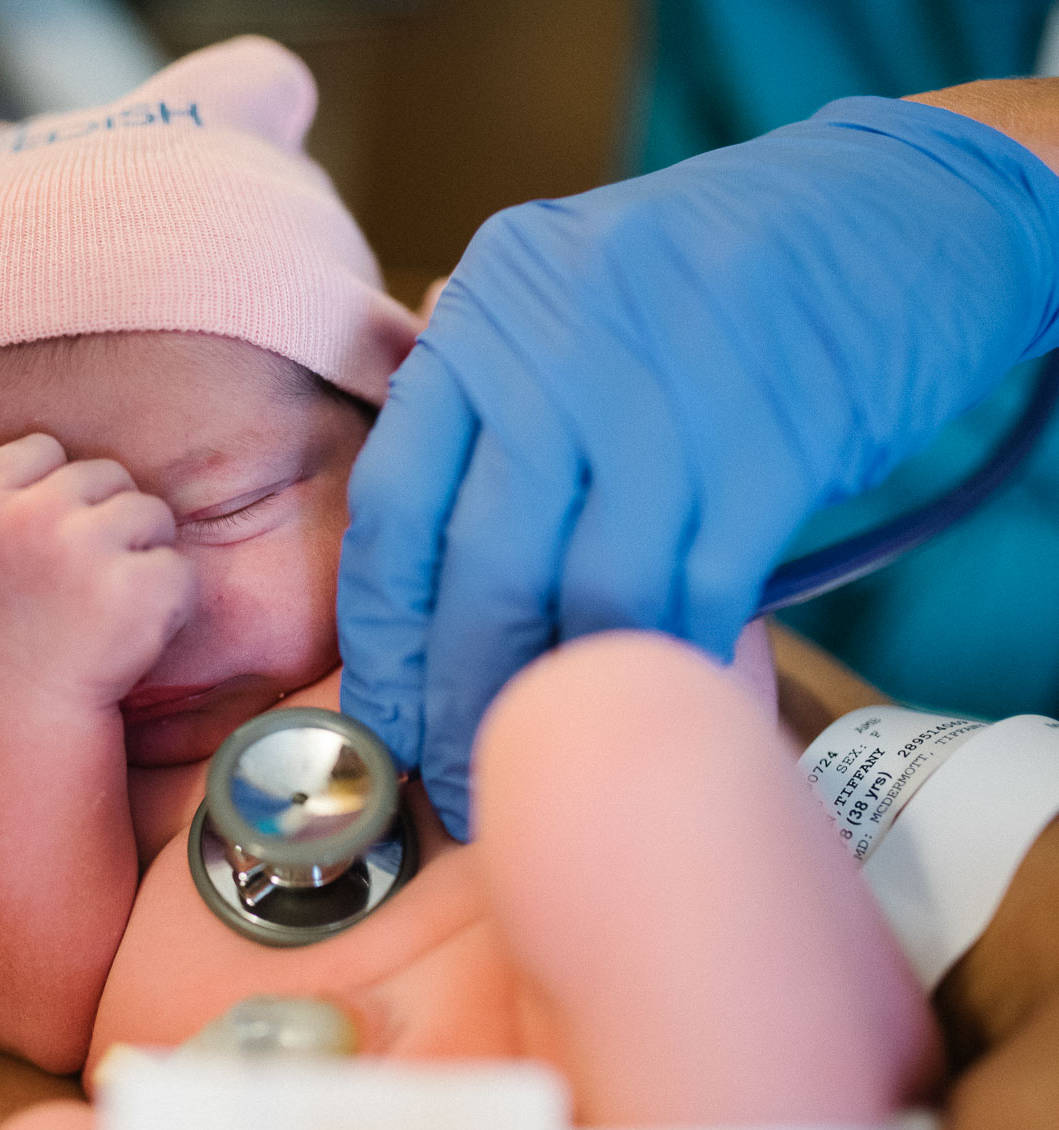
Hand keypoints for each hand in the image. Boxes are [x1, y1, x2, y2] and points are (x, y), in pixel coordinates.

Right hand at [0, 433, 195, 709]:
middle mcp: (31, 520)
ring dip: (146, 555)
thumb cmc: (27, 617)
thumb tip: (73, 410)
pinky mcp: (141, 586)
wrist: (38, 702)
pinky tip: (134, 628)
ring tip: (110, 602)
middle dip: (112, 520)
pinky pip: (181, 567)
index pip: (43, 447)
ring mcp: (86, 552)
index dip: (62, 490)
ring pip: (152, 513)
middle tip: (84, 581)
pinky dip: (172, 598)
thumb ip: (21, 490)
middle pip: (108, 474)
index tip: (49, 541)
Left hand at [340, 96, 1058, 837]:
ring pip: (584, 594)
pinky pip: (696, 593)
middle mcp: (561, 349)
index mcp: (490, 308)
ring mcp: (667, 398)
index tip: (382, 717)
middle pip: (480, 566)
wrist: (896, 205)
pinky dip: (667, 663)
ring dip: (557, 702)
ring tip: (540, 764)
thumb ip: (482, 387)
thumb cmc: (710, 271)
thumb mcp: (567, 286)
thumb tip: (406, 525)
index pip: (394, 502)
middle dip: (458, 697)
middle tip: (453, 776)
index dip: (382, 636)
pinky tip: (646, 705)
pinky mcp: (773, 446)